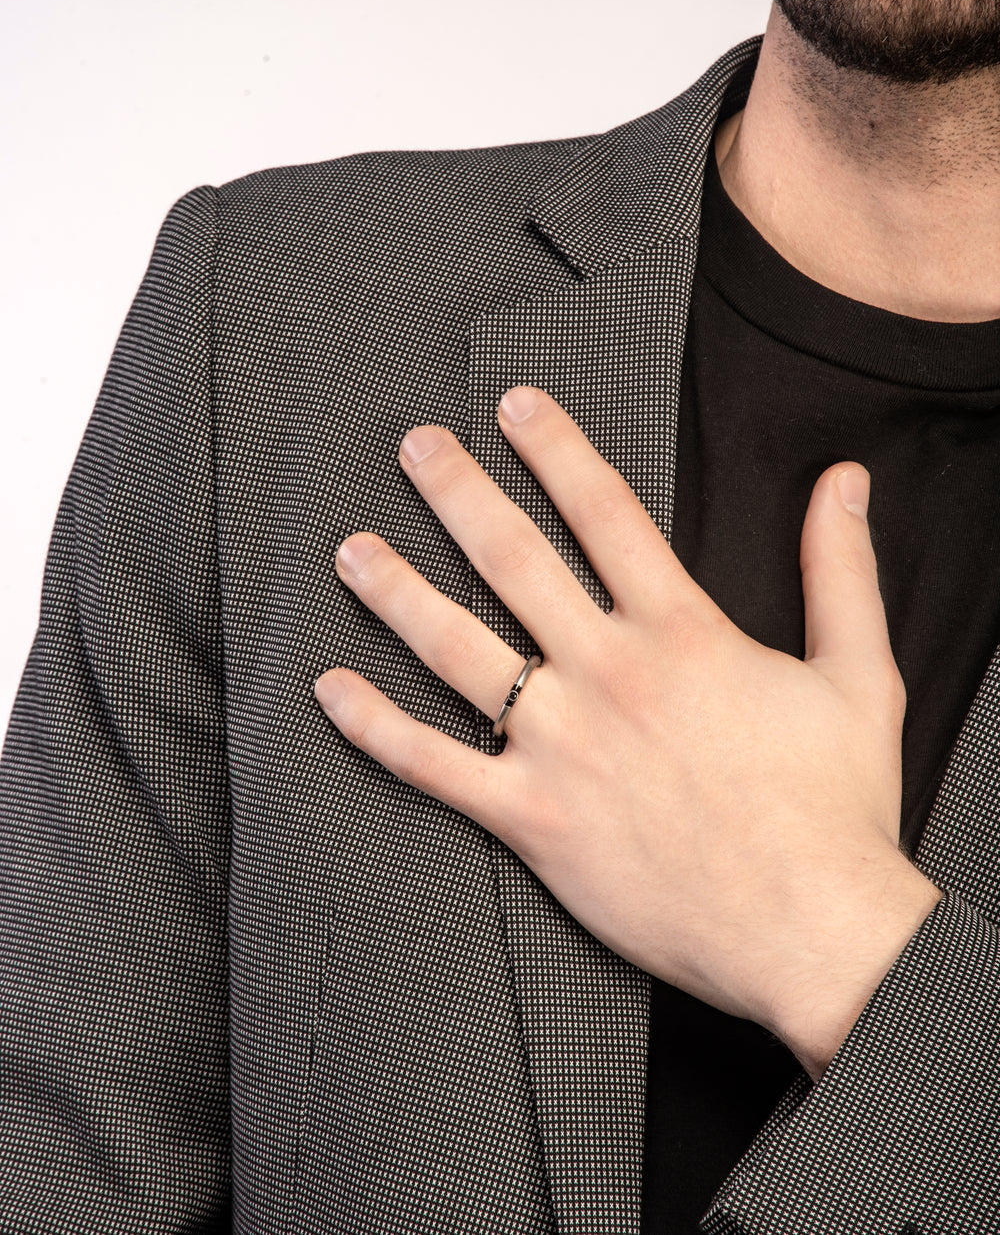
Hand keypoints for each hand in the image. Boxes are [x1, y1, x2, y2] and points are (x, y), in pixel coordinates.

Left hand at [315, 387, 942, 1078]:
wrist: (813, 930)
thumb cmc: (838, 808)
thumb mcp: (860, 674)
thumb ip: (841, 570)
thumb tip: (845, 481)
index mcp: (682, 632)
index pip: (605, 513)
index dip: (556, 448)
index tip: (514, 404)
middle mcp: (608, 674)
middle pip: (514, 558)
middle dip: (457, 492)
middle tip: (414, 444)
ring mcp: (562, 746)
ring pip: (456, 649)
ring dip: (396, 592)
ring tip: (351, 551)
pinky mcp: (532, 818)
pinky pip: (433, 766)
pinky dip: (375, 727)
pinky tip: (330, 689)